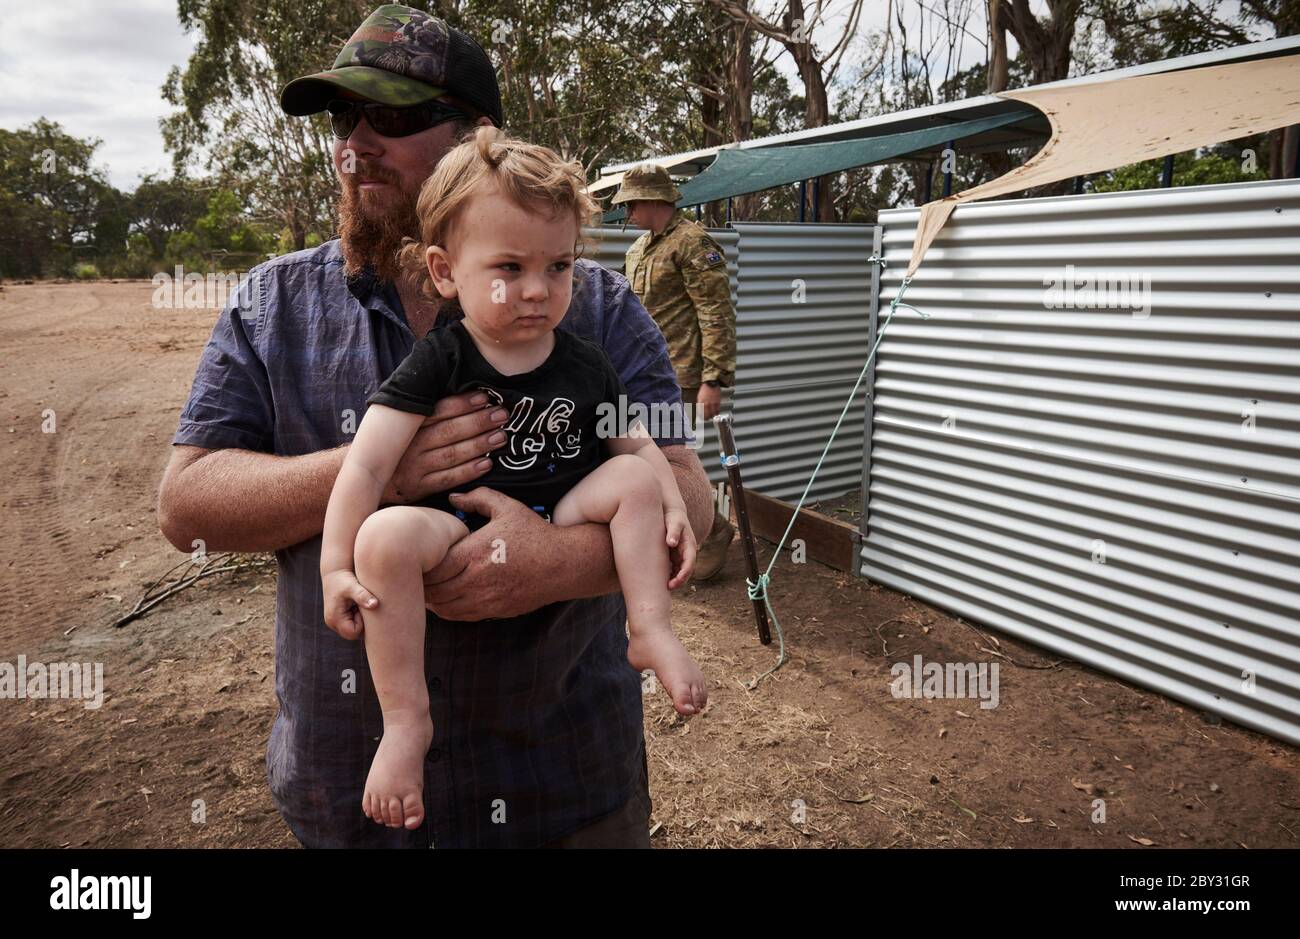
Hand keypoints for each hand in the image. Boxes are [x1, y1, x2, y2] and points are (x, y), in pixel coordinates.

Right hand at [322, 569, 377, 639]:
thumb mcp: (353, 586)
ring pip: (354, 628)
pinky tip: (358, 604)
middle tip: (363, 605)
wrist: (335, 571)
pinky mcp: (339, 617)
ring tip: (359, 603)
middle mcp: (332, 623)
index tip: (362, 607)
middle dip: (362, 622)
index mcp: (334, 619)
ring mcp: (335, 621)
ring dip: (360, 618)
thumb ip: (362, 596)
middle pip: (354, 633)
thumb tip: (375, 604)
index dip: (362, 623)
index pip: (353, 632)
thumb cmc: (344, 578)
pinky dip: (357, 615)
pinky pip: (352, 623)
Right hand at [379, 391, 509, 504]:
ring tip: (500, 437)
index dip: (462, 404)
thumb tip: (466, 396)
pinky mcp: (419, 489)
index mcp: (408, 426)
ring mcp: (414, 468)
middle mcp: (410, 446)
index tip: (485, 397)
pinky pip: (447, 479)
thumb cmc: (397, 448)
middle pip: (448, 432)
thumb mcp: (403, 427)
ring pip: (450, 455)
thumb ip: (426, 413)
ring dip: (478, 445)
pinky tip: (487, 463)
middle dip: (478, 422)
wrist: (371, 480)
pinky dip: (468, 472)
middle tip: (501, 415)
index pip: (437, 411)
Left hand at [421, 487, 559, 620]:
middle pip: (433, 589)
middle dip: (421, 582)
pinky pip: (459, 616)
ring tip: (426, 586)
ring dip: (431, 598)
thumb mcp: (508, 507)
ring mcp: (486, 599)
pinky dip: (445, 609)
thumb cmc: (536, 534)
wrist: (565, 564)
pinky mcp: (494, 611)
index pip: (433, 565)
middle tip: (415, 572)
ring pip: (443, 607)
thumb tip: (453, 498)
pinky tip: (444, 598)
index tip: (419, 554)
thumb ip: (478, 498)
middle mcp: (477, 579)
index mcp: (475, 552)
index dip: (421, 562)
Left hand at [664, 505, 695, 588]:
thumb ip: (674, 532)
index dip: (683, 575)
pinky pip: (672, 569)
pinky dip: (668, 575)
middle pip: (686, 571)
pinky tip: (658, 580)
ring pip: (679, 572)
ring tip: (662, 587)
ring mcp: (680, 555)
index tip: (674, 582)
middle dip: (679, 581)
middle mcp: (687, 553)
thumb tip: (672, 543)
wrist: (669, 512)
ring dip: (674, 580)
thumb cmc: (672, 517)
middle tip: (668, 588)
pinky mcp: (673, 556)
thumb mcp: (674, 522)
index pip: (689, 564)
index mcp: (690, 546)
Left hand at [696, 384, 722, 421]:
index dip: (701, 416)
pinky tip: (716, 413)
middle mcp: (706, 403)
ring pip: (712, 413)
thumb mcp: (699, 396)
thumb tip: (700, 409)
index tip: (702, 418)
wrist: (711, 383)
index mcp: (701, 402)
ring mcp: (712, 403)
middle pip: (706, 414)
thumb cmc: (704, 389)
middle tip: (707, 419)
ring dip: (712, 416)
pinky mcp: (718, 402)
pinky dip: (717, 412)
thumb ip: (700, 403)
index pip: (701, 412)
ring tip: (711, 417)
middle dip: (706, 418)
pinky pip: (717, 409)